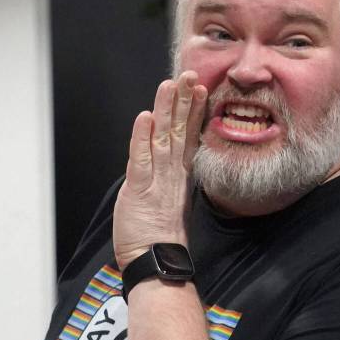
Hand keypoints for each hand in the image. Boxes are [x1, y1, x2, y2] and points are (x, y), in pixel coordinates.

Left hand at [113, 71, 206, 270]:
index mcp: (178, 177)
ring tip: (171, 85)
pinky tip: (146, 117)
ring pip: (163, 138)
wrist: (156, 264)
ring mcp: (157, 180)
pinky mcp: (140, 190)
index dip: (193, 112)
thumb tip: (172, 167)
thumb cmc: (158, 240)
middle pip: (179, 131)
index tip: (199, 90)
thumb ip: (169, 182)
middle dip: (184, 101)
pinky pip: (141, 159)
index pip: (187, 137)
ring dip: (167, 110)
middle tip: (190, 75)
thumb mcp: (167, 205)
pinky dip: (142, 137)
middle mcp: (171, 174)